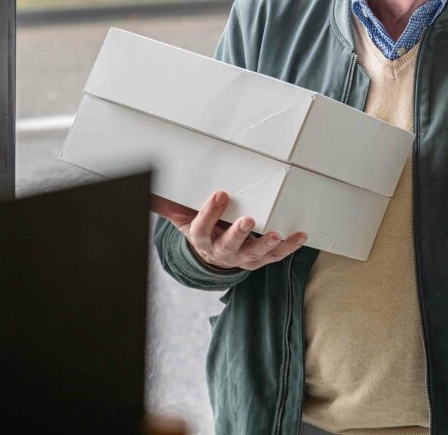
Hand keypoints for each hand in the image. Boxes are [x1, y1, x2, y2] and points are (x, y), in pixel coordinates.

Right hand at [152, 190, 307, 271]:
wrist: (211, 255)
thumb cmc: (199, 227)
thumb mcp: (181, 216)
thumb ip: (167, 202)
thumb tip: (147, 187)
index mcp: (202, 240)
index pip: (202, 229)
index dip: (209, 214)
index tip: (220, 194)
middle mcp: (222, 252)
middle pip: (229, 246)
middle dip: (238, 233)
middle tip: (248, 219)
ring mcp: (242, 258)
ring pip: (254, 255)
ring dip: (267, 245)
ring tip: (276, 234)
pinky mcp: (259, 259)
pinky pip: (275, 256)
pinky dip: (288, 247)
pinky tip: (300, 236)